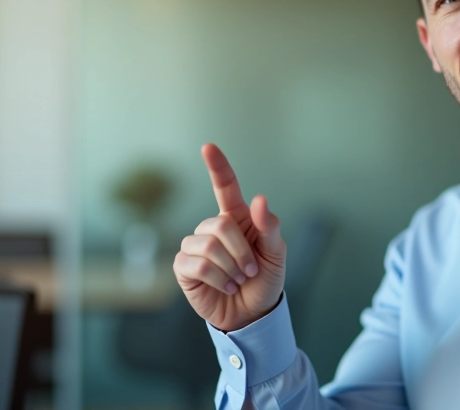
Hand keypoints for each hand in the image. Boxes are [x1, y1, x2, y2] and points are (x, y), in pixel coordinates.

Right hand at [173, 143, 286, 331]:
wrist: (252, 312)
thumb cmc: (265, 279)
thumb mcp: (276, 254)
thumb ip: (269, 227)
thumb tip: (259, 199)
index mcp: (237, 217)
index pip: (225, 186)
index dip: (217, 166)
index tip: (208, 146)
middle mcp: (213, 228)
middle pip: (220, 224)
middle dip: (241, 251)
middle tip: (251, 270)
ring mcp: (195, 246)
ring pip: (208, 245)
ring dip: (231, 267)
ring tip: (239, 279)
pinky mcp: (183, 267)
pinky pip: (198, 265)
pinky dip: (218, 279)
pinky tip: (225, 286)